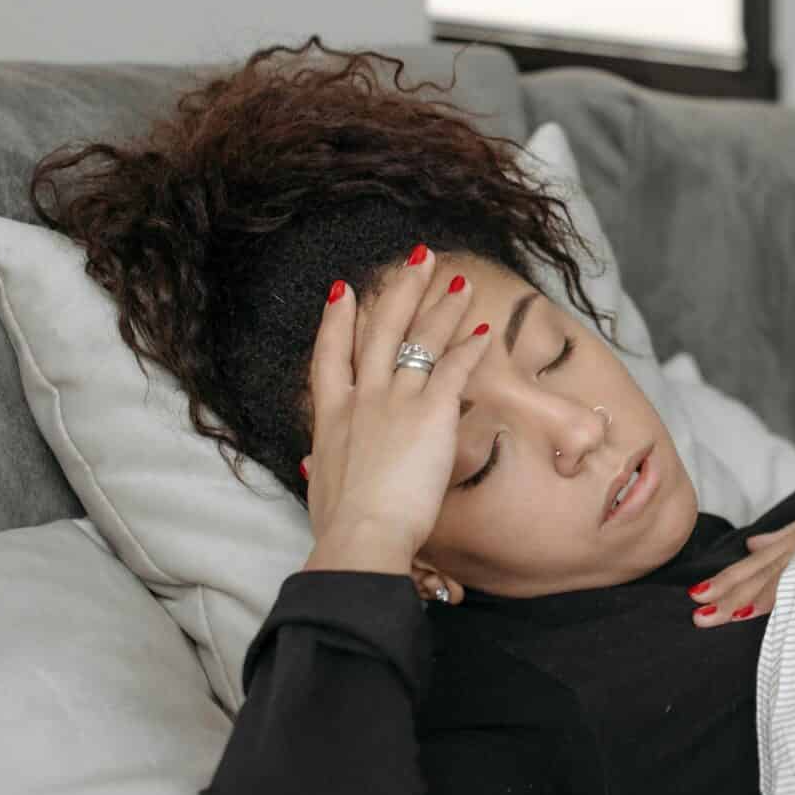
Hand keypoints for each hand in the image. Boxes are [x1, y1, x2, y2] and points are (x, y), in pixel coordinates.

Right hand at [300, 247, 495, 573]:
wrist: (360, 536)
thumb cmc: (341, 525)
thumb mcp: (320, 488)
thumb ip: (322, 466)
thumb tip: (311, 463)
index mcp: (329, 419)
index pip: (329, 357)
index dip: (336, 321)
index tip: (343, 291)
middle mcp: (361, 400)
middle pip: (380, 331)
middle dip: (400, 291)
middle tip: (417, 259)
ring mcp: (395, 402)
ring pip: (420, 341)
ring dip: (442, 308)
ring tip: (458, 282)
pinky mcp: (430, 412)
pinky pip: (453, 369)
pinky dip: (469, 349)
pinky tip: (484, 332)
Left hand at [686, 499, 794, 625]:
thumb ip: (793, 533)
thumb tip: (753, 545)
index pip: (765, 560)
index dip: (732, 578)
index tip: (700, 595)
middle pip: (768, 568)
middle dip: (732, 591)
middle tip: (699, 615)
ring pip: (789, 570)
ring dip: (755, 594)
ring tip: (723, 614)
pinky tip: (773, 603)